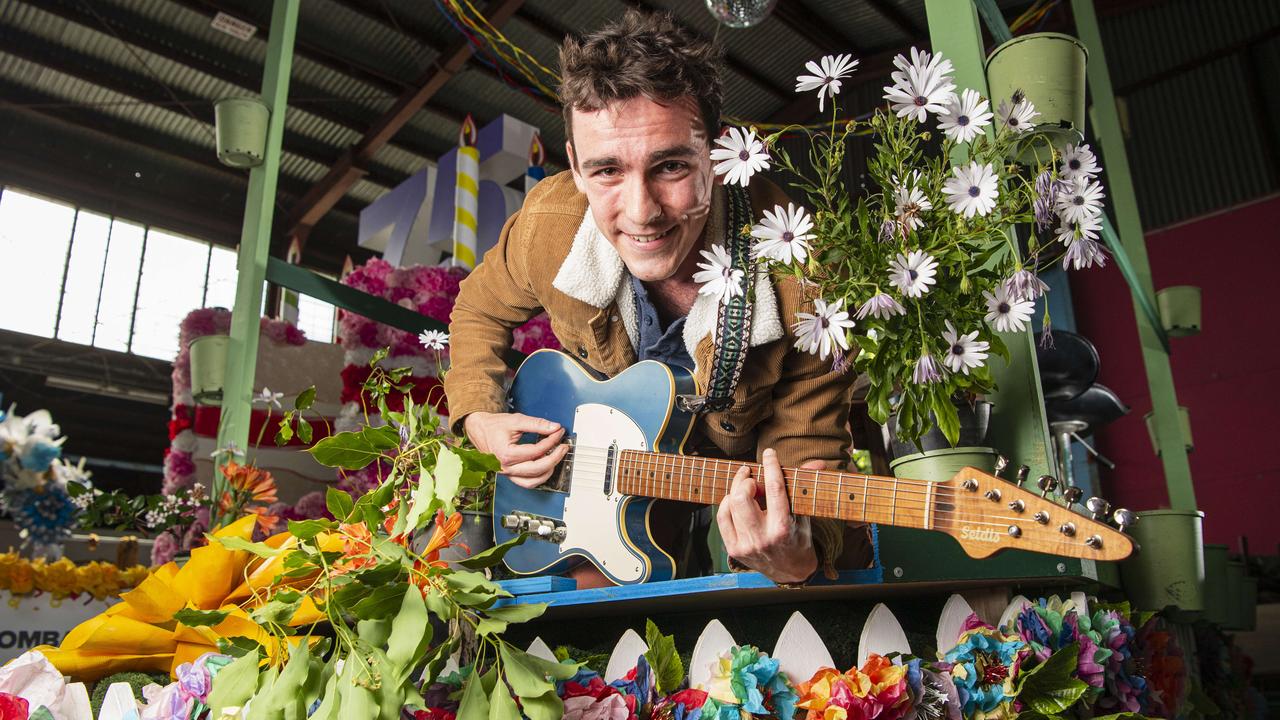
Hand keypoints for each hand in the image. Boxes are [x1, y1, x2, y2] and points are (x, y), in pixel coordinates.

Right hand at [463, 412, 568, 488]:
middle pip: (538, 469)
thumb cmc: (493, 426)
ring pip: (533, 481)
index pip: (537, 451)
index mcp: (506, 454)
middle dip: (555, 457)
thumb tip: (554, 427)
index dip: (551, 441)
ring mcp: (507, 474)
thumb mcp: (515, 420)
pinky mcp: (509, 475)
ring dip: (548, 471)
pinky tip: (546, 466)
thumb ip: (536, 424)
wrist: (479, 430)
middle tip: (563, 447)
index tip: (559, 433)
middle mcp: (506, 468)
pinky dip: (539, 477)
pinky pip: (527, 483)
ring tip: (556, 457)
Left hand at [716, 448, 819, 583]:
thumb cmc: (798, 538)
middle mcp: (763, 538)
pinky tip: (735, 500)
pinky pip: (722, 517)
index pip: (775, 489)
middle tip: (752, 475)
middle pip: (742, 497)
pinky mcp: (734, 549)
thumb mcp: (804, 513)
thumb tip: (818, 462)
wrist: (791, 571)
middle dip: (746, 480)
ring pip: (730, 505)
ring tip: (746, 486)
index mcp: (784, 528)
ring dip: (736, 489)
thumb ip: (805, 487)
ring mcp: (746, 545)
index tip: (769, 454)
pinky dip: (726, 503)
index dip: (771, 467)